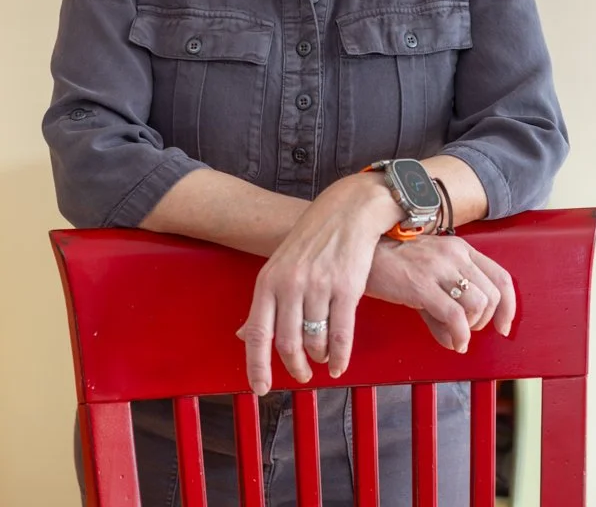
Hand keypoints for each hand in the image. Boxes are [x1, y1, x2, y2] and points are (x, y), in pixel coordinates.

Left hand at [236, 173, 402, 394]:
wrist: (349, 210)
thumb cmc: (314, 237)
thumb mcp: (280, 264)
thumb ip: (266, 300)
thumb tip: (244, 335)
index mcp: (268, 280)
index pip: (257, 332)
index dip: (257, 366)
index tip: (261, 388)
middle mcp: (290, 284)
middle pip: (287, 344)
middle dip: (294, 367)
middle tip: (301, 375)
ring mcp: (319, 287)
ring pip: (315, 341)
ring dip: (318, 358)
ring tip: (322, 357)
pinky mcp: (346, 288)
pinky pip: (340, 336)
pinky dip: (339, 357)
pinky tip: (339, 364)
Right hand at [366, 234, 515, 353]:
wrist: (362, 255)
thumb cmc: (393, 265)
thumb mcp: (427, 277)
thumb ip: (444, 307)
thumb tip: (456, 340)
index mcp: (460, 248)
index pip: (501, 276)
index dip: (509, 306)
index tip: (503, 325)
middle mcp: (454, 254)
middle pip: (493, 294)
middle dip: (486, 321)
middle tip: (468, 330)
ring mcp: (438, 268)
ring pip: (478, 305)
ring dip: (472, 328)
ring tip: (456, 334)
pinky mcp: (422, 285)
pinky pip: (456, 317)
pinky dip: (460, 336)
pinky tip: (452, 342)